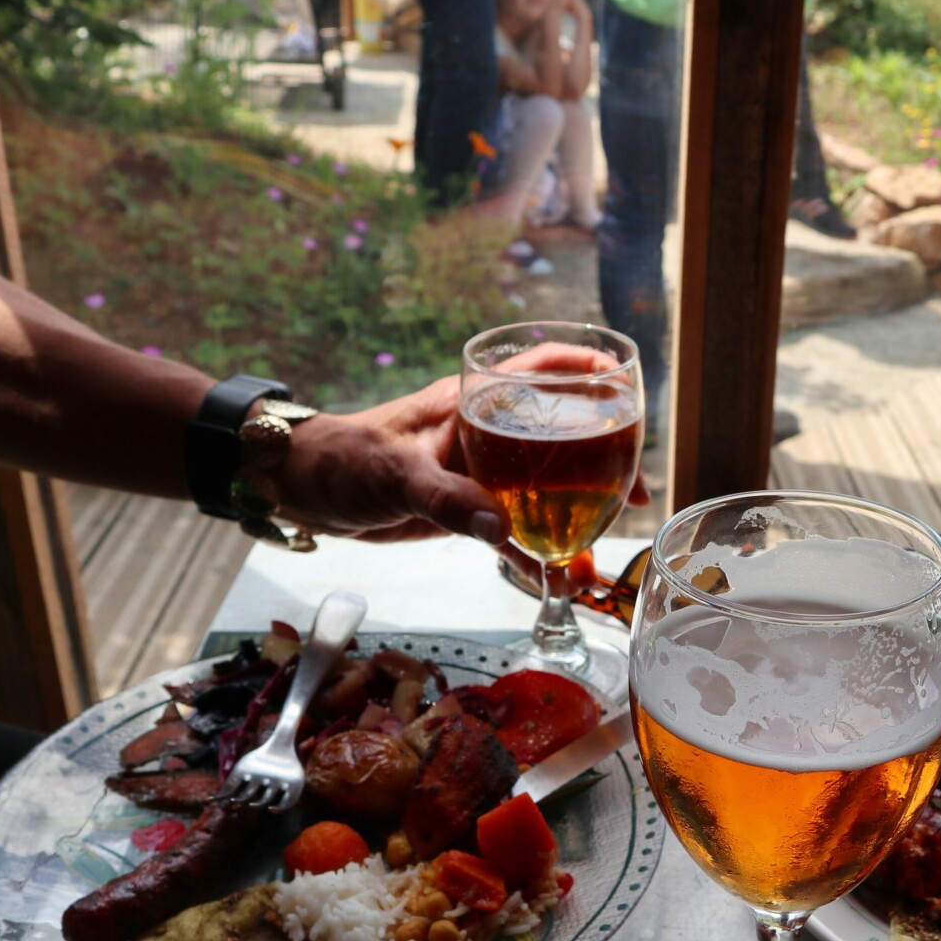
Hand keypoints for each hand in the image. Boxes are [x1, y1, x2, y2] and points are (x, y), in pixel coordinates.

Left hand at [273, 345, 648, 544]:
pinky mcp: (469, 508)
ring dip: (584, 507)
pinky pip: (518, 527)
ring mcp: (482, 471)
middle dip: (607, 455)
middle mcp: (487, 430)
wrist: (303, 491)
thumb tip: (503, 529)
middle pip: (563, 430)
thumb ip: (448, 500)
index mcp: (473, 401)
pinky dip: (543, 549)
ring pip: (548, 482)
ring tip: (616, 532)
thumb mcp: (395, 474)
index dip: (590, 370)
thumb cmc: (343, 459)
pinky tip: (566, 572)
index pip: (544, 368)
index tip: (627, 390)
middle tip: (637, 488)